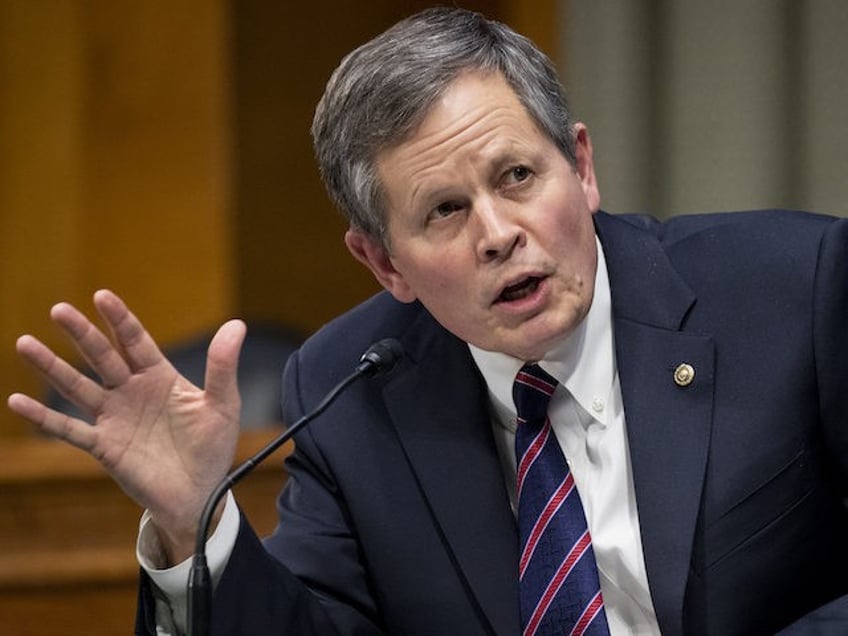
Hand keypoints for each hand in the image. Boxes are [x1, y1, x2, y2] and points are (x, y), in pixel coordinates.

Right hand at [7, 290, 245, 562]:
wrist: (200, 494)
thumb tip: (236, 324)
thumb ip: (222, 367)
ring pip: (78, 386)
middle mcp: (132, 392)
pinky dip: (45, 417)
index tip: (102, 296)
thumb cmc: (212, 447)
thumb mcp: (223, 405)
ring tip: (25, 343)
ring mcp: (115, 418)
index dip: (119, 319)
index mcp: (160, 377)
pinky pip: (70, 430)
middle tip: (59, 309)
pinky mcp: (105, 447)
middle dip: (82, 333)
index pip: (135, 341)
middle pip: (102, 357)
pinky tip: (17, 401)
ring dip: (52, 367)